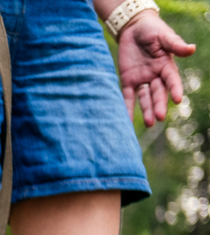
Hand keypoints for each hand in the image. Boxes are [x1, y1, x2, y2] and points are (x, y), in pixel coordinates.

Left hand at [117, 10, 196, 126]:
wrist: (133, 28)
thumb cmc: (152, 30)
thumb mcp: (164, 35)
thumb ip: (174, 44)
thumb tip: (192, 49)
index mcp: (166, 66)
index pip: (172, 80)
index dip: (175, 89)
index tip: (178, 99)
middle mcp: (156, 76)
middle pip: (158, 93)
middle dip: (159, 105)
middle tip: (159, 117)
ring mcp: (142, 80)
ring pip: (145, 98)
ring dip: (147, 110)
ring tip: (149, 123)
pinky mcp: (128, 81)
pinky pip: (127, 96)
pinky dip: (127, 108)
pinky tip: (126, 120)